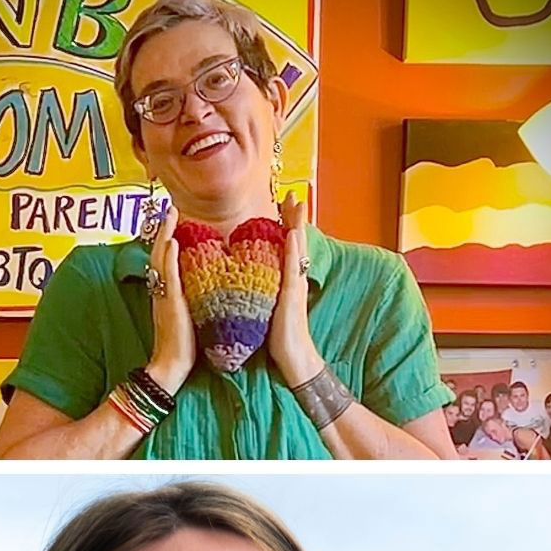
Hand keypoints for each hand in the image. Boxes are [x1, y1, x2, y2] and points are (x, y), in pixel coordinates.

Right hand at [146, 205, 195, 395]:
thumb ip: (189, 299)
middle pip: (160, 252)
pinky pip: (168, 276)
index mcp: (166, 292)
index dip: (167, 238)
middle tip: (169, 207)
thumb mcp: (187, 316)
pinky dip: (168, 257)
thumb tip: (201, 287)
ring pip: (161, 258)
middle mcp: (161, 290)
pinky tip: (172, 241)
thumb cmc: (183, 345)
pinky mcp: (170, 302)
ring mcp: (164, 295)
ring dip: (164, 234)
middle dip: (164, 229)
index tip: (173, 220)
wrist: (171, 366)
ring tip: (169, 214)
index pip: (165, 259)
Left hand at [268, 192, 324, 385]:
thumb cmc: (277, 336)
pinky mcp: (292, 295)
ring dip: (298, 224)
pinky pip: (293, 268)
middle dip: (295, 217)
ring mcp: (295, 285)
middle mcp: (293, 278)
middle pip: (295, 240)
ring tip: (297, 203)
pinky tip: (292, 235)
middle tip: (294, 193)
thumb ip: (264, 290)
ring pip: (297, 248)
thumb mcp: (268, 306)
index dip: (287, 225)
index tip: (285, 204)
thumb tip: (252, 280)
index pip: (286, 246)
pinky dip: (293, 250)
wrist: (292, 357)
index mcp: (286, 280)